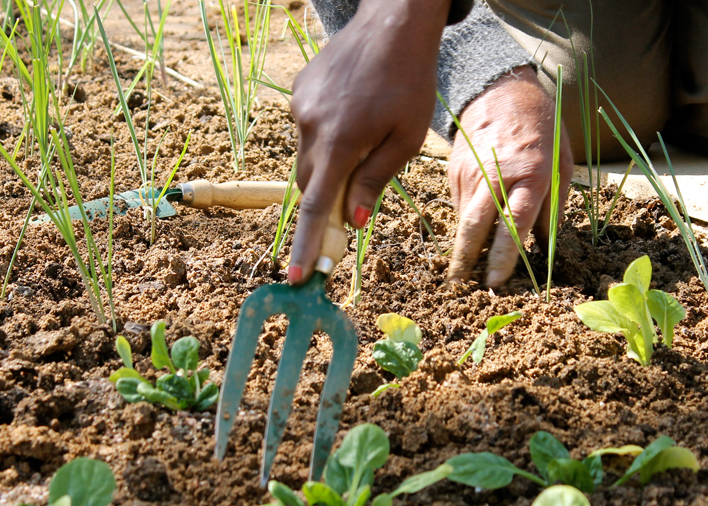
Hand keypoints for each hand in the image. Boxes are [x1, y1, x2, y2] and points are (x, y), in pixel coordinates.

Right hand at [287, 0, 449, 284]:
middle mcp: (310, 125)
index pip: (317, 207)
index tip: (297, 277)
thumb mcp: (406, 139)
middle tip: (355, 198)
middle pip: (309, 184)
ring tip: (365, 132)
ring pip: (307, 156)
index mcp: (340, 141)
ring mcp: (299, 106)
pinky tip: (353, 109)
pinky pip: (307, 128)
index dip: (307, 245)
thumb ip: (376, 180)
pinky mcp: (298, 91)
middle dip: (327, 198)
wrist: (392, 23)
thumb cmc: (410, 82)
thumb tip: (355, 221)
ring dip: (329, 163)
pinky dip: (326, 135)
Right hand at [447, 66, 572, 286]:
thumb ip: (553, 206)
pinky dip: (463, 225)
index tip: (496, 280)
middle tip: (463, 287)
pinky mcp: (454, 171)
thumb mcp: (561, 163)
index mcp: (530, 176)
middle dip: (467, 260)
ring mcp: (470, 174)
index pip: (514, 224)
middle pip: (475, 227)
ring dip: (463, 248)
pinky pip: (458, 206)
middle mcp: (496, 176)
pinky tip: (468, 238)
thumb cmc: (541, 128)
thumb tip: (542, 247)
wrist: (500, 91)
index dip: (503, 257)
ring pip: (463, 220)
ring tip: (463, 273)